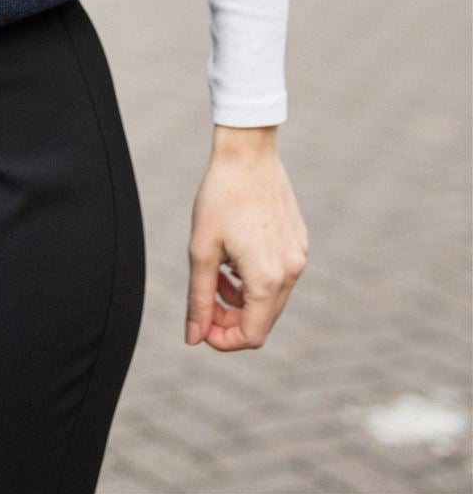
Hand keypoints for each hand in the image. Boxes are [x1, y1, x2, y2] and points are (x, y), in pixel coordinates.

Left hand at [185, 128, 308, 349]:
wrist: (247, 153)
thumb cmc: (220, 197)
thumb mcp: (201, 250)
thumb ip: (198, 298)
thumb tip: (194, 338)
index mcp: (267, 278)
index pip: (252, 335)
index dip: (223, 340)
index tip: (201, 326)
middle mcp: (291, 272)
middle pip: (262, 320)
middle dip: (230, 318)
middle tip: (204, 297)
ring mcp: (299, 257)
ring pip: (270, 299)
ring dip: (241, 296)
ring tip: (216, 269)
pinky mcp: (299, 243)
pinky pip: (278, 276)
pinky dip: (254, 277)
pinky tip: (234, 253)